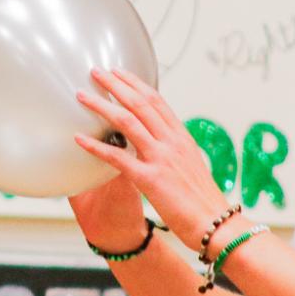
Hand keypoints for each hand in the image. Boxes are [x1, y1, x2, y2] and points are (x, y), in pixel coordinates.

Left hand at [73, 69, 230, 244]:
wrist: (216, 224)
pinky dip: (95, 146)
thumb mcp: (192, 166)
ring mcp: (161, 158)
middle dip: (115, 84)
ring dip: (102, 106)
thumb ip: (176, 151)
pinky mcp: (150, 178)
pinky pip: (117, 157)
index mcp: (181, 137)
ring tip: (82, 96)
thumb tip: (164, 144)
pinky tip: (78, 139)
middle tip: (95, 71)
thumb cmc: (203, 200)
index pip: (156, 101)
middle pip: (140, 103)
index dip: (135, 83)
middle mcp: (171, 142)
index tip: (119, 72)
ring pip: (127, 122)